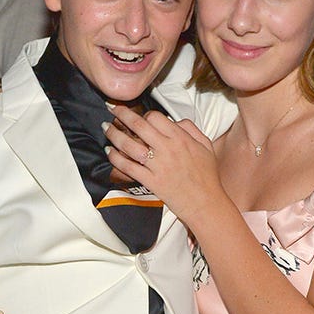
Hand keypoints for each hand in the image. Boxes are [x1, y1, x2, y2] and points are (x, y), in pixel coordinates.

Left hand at [105, 107, 222, 226]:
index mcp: (180, 138)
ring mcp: (158, 166)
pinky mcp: (151, 181)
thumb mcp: (205, 145)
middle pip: (138, 125)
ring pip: (129, 145)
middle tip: (112, 109)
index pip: (155, 117)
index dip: (145, 115)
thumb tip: (175, 120)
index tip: (140, 117)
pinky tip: (109, 152)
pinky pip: (128, 167)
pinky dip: (116, 158)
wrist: (206, 203)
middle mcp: (167, 149)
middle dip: (121, 114)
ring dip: (114, 134)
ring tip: (106, 128)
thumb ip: (190, 129)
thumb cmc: (207, 177)